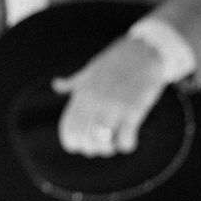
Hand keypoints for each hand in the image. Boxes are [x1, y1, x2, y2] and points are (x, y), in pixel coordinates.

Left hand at [51, 34, 167, 154]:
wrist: (144, 52)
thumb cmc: (114, 62)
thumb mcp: (89, 71)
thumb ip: (72, 82)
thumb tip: (56, 84)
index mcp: (82, 94)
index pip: (68, 128)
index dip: (72, 142)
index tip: (80, 145)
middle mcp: (95, 101)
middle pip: (85, 140)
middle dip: (91, 149)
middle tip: (100, 146)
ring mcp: (114, 106)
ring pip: (103, 143)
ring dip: (108, 149)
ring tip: (113, 144)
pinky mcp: (134, 110)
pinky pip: (126, 139)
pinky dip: (126, 145)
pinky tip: (128, 139)